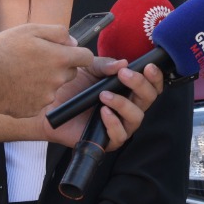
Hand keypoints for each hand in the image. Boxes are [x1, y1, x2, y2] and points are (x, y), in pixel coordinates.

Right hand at [0, 24, 94, 118]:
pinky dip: (30, 96)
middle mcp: (56, 80)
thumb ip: (57, 33)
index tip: (70, 53)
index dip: (79, 54)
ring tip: (21, 75)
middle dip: (59, 68)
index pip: (86, 58)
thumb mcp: (31, 30)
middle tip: (37, 62)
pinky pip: (37, 102)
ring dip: (43, 83)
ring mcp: (45, 98)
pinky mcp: (32, 110)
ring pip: (52, 89)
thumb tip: (73, 42)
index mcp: (59, 59)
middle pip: (70, 74)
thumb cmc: (3, 50)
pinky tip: (15, 88)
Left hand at [39, 62, 165, 148]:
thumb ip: (105, 65)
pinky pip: (120, 136)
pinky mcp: (107, 140)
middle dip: (140, 85)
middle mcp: (128, 107)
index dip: (155, 76)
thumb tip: (123, 63)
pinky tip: (103, 112)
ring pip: (137, 117)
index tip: (148, 67)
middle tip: (125, 75)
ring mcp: (120, 124)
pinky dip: (113, 123)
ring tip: (105, 95)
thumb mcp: (89, 68)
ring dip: (124, 104)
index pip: (151, 85)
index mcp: (128, 89)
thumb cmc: (71, 86)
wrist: (48, 105)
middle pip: (149, 99)